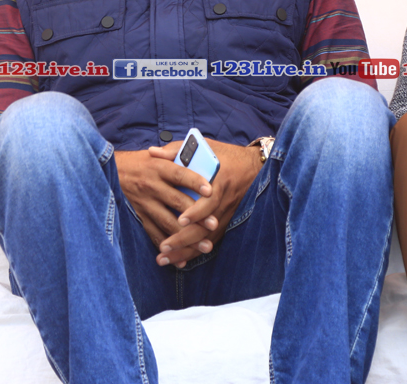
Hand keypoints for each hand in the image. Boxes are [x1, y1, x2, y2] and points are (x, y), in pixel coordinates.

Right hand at [115, 142, 212, 262]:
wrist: (110, 173)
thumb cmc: (141, 163)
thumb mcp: (156, 154)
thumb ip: (175, 154)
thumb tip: (198, 153)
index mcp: (159, 167)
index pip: (179, 174)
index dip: (195, 182)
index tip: (210, 191)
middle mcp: (151, 186)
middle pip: (177, 201)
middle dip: (197, 215)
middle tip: (213, 225)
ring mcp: (144, 203)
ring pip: (168, 222)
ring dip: (187, 236)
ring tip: (204, 246)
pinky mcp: (139, 217)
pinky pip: (154, 234)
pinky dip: (167, 247)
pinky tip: (180, 259)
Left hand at [151, 139, 262, 268]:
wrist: (254, 167)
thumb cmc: (225, 155)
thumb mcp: (204, 146)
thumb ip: (177, 150)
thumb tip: (152, 152)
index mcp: (220, 180)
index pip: (210, 200)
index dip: (197, 212)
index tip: (181, 219)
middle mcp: (225, 201)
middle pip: (206, 226)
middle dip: (185, 239)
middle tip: (164, 248)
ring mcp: (226, 214)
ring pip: (207, 237)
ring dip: (187, 250)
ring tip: (166, 259)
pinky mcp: (226, 222)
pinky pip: (211, 240)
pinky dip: (196, 251)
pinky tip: (180, 260)